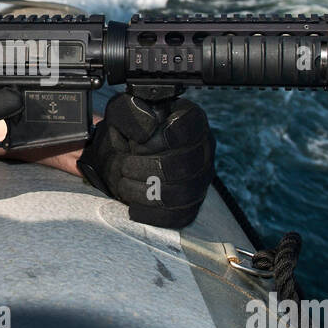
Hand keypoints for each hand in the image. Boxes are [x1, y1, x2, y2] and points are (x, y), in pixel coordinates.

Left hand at [77, 94, 214, 227]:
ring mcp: (201, 178)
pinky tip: (133, 206)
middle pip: (182, 166)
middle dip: (143, 168)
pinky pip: (178, 216)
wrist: (126, 153)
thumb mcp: (122, 111)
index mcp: (192, 120)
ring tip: (124, 183)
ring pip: (180, 193)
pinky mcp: (193, 203)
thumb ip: (130, 113)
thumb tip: (144, 132)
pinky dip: (151, 214)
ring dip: (143, 191)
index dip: (153, 141)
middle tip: (123, 165)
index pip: (183, 131)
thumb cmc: (129, 129)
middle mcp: (204, 148)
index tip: (134, 143)